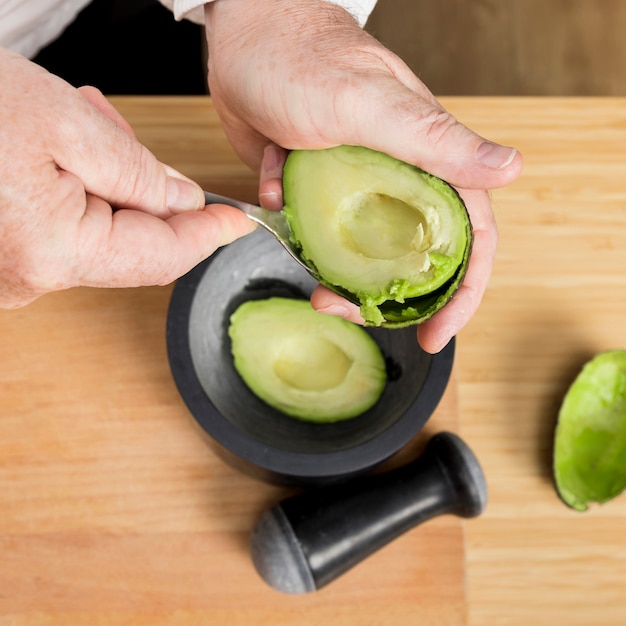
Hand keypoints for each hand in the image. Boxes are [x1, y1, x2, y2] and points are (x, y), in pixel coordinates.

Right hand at [0, 49, 255, 307]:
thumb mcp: (70, 124)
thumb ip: (141, 175)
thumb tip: (184, 203)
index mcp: (55, 251)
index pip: (163, 256)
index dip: (207, 237)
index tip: (239, 222)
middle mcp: (30, 277)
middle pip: (130, 244)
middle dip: (148, 192)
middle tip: (128, 137)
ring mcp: (9, 273)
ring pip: (97, 234)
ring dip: (110, 184)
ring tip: (85, 127)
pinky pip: (63, 231)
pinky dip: (78, 192)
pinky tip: (61, 149)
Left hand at [204, 0, 521, 352]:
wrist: (240, 38)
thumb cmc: (303, 58)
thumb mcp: (370, 102)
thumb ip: (435, 140)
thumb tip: (511, 170)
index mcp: (427, 160)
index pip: (467, 235)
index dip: (462, 290)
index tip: (438, 333)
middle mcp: (397, 177)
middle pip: (411, 256)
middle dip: (389, 296)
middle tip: (352, 312)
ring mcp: (356, 185)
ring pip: (360, 253)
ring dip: (337, 277)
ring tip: (313, 288)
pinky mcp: (318, 186)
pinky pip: (315, 229)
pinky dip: (295, 229)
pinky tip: (276, 197)